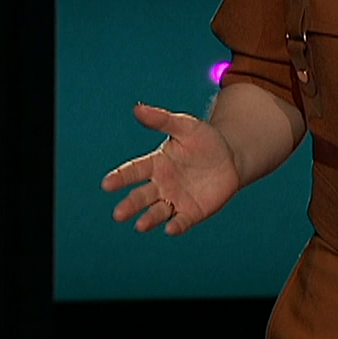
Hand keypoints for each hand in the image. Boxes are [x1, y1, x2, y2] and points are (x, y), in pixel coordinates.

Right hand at [101, 103, 240, 235]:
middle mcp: (161, 185)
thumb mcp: (185, 126)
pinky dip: (176, 226)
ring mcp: (176, 199)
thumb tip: (137, 109)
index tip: (106, 184)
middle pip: (141, 196)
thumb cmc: (203, 139)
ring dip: (148, 219)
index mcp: (155, 164)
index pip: (133, 171)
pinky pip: (182, 221)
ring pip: (157, 212)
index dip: (120, 178)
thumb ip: (162, 120)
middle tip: (118, 215)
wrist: (231, 157)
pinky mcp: (192, 212)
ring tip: (139, 226)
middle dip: (130, 205)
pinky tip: (170, 229)